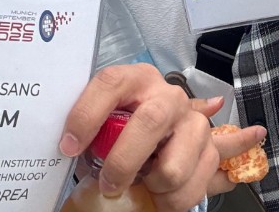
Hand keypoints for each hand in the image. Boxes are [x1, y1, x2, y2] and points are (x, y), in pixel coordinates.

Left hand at [62, 65, 261, 209]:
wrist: (169, 134)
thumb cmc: (125, 127)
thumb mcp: (106, 120)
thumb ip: (93, 129)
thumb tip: (69, 146)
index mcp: (137, 79)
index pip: (110, 83)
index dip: (86, 115)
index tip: (69, 147)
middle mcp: (169, 96)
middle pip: (151, 121)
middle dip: (124, 162)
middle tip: (108, 184)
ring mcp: (193, 123)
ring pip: (172, 168)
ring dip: (150, 187)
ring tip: (142, 183)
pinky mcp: (210, 150)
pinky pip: (189, 190)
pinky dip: (168, 201)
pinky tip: (159, 189)